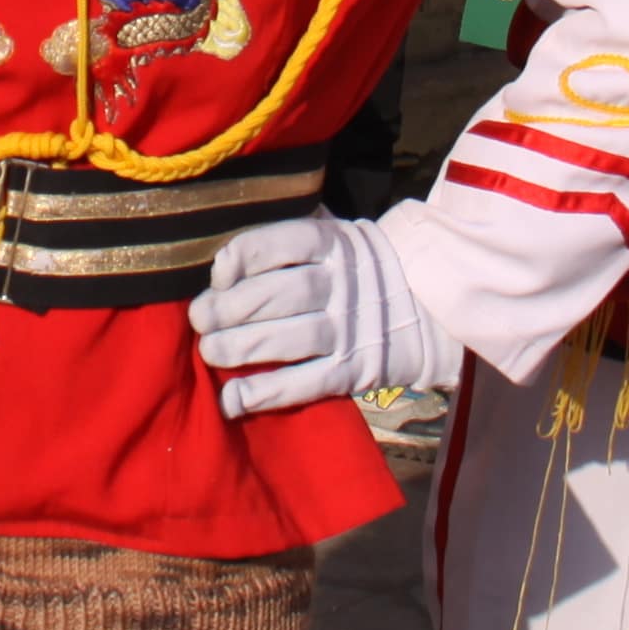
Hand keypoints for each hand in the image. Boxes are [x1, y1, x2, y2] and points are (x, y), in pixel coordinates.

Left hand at [189, 212, 447, 420]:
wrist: (428, 308)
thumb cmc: (357, 269)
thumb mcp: (335, 233)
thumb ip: (290, 230)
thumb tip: (228, 237)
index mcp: (333, 242)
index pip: (280, 244)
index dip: (241, 258)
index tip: (218, 275)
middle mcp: (341, 283)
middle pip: (278, 295)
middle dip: (229, 309)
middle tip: (201, 319)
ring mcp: (349, 329)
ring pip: (288, 339)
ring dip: (241, 348)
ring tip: (210, 352)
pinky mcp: (353, 371)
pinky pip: (304, 384)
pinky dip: (265, 394)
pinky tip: (231, 399)